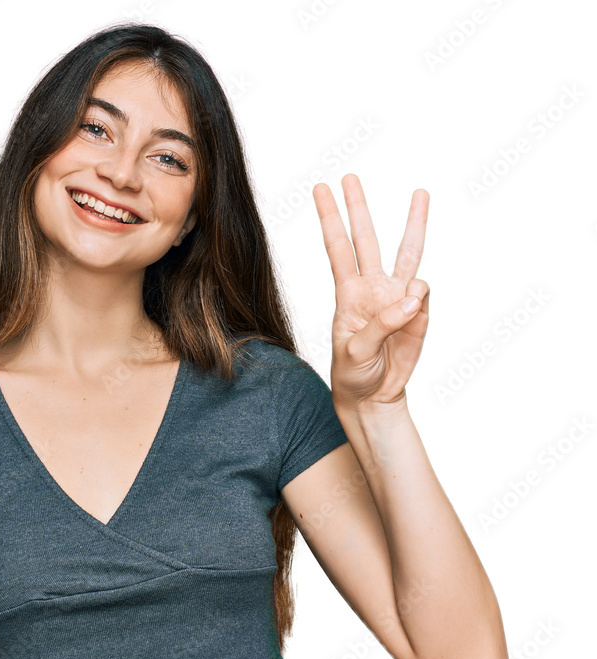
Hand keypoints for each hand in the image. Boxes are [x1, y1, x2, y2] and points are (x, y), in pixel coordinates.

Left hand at [313, 174, 429, 413]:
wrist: (374, 396)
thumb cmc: (353, 374)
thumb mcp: (354, 353)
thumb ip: (380, 326)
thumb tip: (411, 300)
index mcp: (347, 294)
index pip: (337, 248)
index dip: (330, 218)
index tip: (321, 189)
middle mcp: (372, 288)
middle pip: (366, 239)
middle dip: (358, 207)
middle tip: (350, 176)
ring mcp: (397, 297)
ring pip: (407, 252)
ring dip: (414, 223)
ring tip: (420, 194)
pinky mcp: (418, 313)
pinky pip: (423, 295)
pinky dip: (420, 299)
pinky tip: (412, 312)